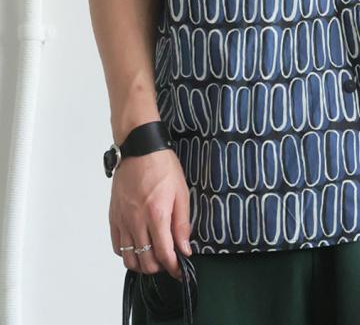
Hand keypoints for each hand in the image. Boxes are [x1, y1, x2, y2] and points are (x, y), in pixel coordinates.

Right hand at [109, 147, 191, 279]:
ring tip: (153, 257)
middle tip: (168, 261)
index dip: (174, 267)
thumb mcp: (181, 192)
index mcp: (157, 214)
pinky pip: (117, 246)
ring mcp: (123, 220)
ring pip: (129, 259)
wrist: (139, 149)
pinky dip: (127, 253)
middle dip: (159, 267)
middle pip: (145, 262)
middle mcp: (137, 221)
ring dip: (142, 264)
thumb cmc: (162, 166)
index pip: (164, 254)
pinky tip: (138, 246)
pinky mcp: (114, 217)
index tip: (180, 270)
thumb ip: (182, 224)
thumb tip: (185, 248)